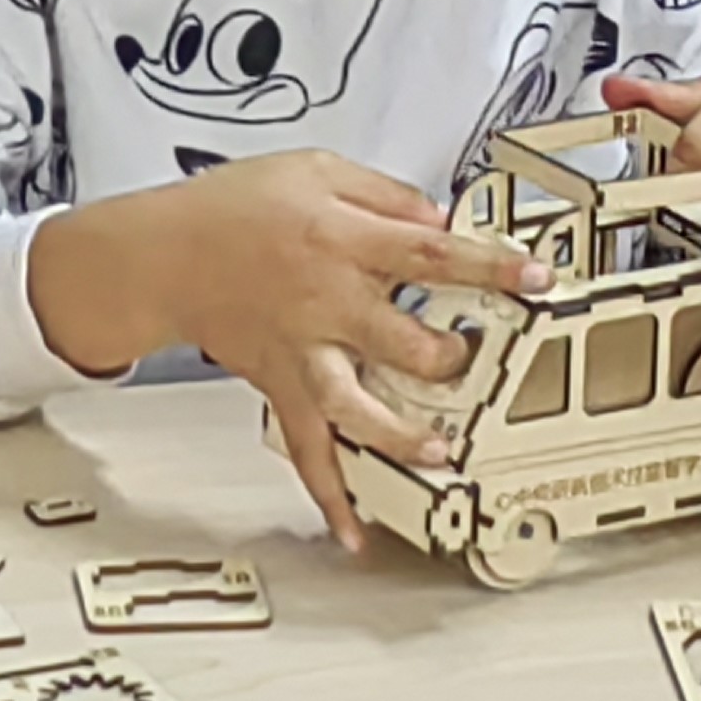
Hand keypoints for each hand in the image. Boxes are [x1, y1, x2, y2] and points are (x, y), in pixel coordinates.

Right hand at [30, 152, 550, 552]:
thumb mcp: (317, 170)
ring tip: (440, 453)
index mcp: (341, 241)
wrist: (165, 254)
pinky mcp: (281, 385)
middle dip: (448, 354)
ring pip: (354, 403)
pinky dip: (329, 494)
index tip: (535, 278)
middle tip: (484, 361)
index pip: (429, 253)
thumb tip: (439, 219)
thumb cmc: (234, 209)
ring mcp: (302, 350)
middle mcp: (325, 301)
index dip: (487, 264)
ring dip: (399, 433)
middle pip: (399, 337)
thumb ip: (384, 195)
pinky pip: (305, 449)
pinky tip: (356, 530)